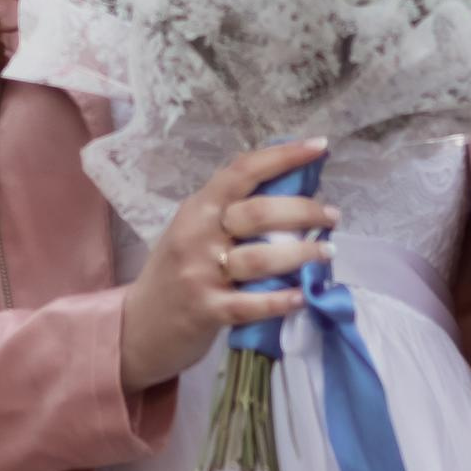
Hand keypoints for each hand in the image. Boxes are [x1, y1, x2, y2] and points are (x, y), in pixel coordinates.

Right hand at [118, 138, 340, 392]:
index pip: (241, 171)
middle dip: (303, 210)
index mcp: (198, 208)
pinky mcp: (206, 311)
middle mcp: (197, 235)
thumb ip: (232, 213)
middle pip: (258, 213)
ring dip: (301, 254)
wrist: (139, 324)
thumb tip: (293, 192)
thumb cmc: (177, 271)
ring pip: (260, 258)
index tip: (320, 146)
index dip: (283, 156)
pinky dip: (280, 300)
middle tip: (331, 216)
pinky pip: (251, 304)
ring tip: (326, 252)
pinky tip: (302, 296)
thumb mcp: (195, 231)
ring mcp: (200, 274)